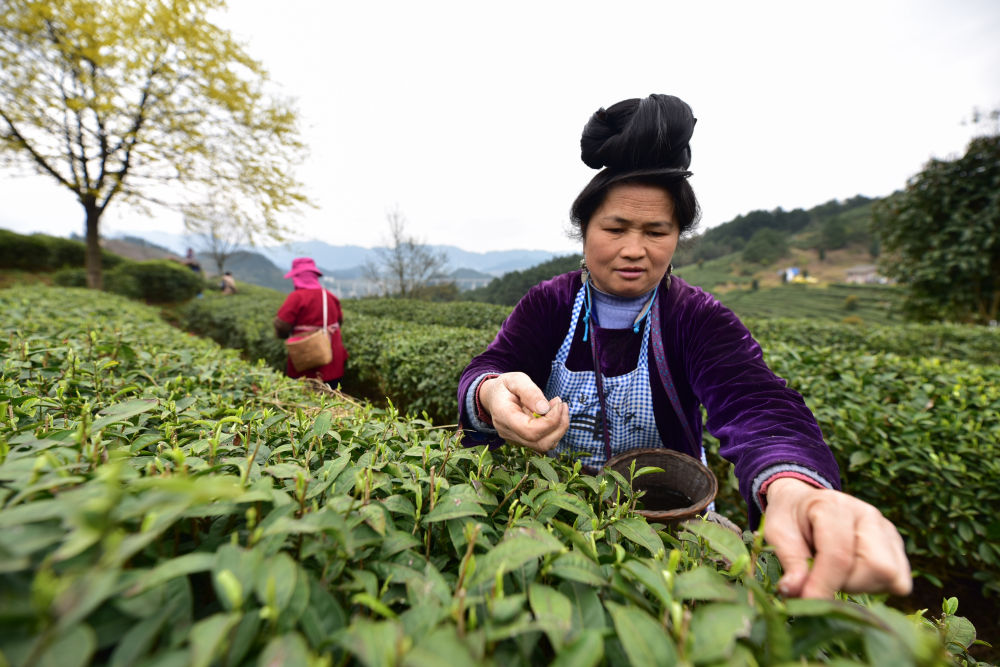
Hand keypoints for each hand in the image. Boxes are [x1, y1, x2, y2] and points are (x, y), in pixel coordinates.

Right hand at [478, 372, 568, 452]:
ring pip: (544, 446)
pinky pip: (543, 442)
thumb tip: (545, 409)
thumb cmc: (505, 386)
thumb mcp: (516, 380)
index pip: (530, 431)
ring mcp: (515, 439)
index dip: (550, 421)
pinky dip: (554, 430)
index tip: (557, 403)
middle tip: (561, 404)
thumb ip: (530, 392)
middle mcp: (508, 433)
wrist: (493, 396)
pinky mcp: (523, 440)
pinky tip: (553, 414)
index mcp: (504, 416)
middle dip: (559, 425)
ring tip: (560, 408)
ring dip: (559, 428)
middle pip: (540, 443)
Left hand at [763, 477, 911, 598]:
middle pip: (877, 567)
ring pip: (892, 575)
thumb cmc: (790, 518)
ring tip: (837, 574)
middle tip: (822, 578)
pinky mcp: (896, 545)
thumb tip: (794, 591)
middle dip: (847, 584)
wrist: (804, 502)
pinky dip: (876, 586)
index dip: (823, 585)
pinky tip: (852, 575)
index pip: (839, 555)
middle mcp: (868, 514)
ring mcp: (887, 529)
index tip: (807, 602)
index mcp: (835, 506)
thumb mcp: (777, 533)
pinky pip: (900, 580)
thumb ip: (789, 561)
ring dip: (862, 586)